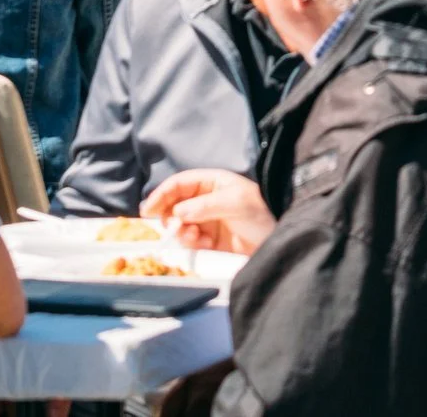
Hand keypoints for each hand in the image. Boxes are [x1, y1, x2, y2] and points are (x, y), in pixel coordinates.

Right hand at [143, 168, 276, 254]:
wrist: (279, 238)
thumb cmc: (261, 211)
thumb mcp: (235, 202)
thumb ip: (205, 206)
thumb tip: (178, 212)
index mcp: (211, 182)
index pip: (179, 184)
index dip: (162, 194)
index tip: (147, 209)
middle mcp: (205, 199)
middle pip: (174, 204)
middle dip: (170, 216)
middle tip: (175, 227)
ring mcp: (207, 220)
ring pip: (179, 224)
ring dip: (181, 231)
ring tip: (194, 237)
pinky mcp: (210, 240)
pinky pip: (190, 240)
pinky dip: (191, 243)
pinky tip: (205, 244)